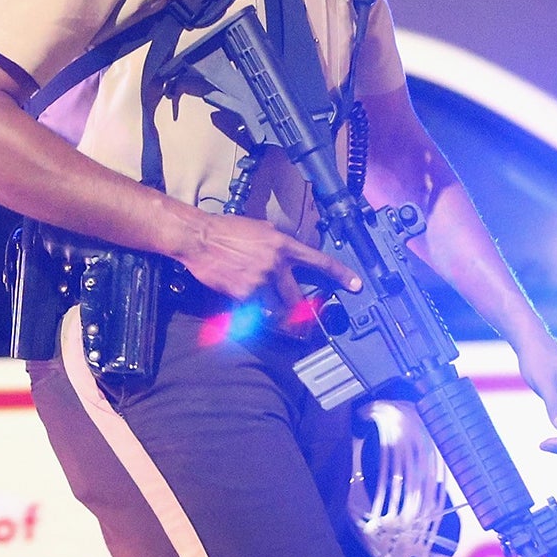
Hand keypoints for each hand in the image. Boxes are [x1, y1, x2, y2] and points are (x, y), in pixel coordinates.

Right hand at [178, 211, 358, 311]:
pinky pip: (253, 309)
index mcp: (284, 246)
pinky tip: (240, 298)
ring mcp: (261, 281)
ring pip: (275, 308)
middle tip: (306, 328)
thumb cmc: (227, 230)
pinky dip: (249, 309)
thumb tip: (290, 256)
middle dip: (302, 316)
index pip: (320, 262)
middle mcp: (277, 265)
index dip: (341, 274)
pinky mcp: (244, 295)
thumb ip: (279, 244)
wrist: (200, 238)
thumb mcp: (261, 229)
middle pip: (298, 298)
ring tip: (268, 316)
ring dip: (273, 314)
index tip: (355, 284)